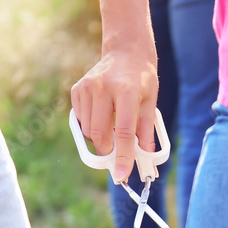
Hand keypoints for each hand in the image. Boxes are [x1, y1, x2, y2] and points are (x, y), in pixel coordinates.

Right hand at [70, 47, 157, 182]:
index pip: (123, 132)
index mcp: (128, 92)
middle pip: (100, 135)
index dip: (123, 156)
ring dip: (100, 139)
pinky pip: (80, 120)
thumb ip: (147, 136)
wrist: (126, 53)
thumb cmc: (142, 82)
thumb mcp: (150, 106)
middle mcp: (104, 88)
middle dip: (108, 151)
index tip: (122, 175)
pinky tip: (103, 115)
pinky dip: (91, 127)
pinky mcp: (77, 89)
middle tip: (118, 155)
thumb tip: (149, 166)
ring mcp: (87, 87)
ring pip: (88, 131)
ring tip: (113, 128)